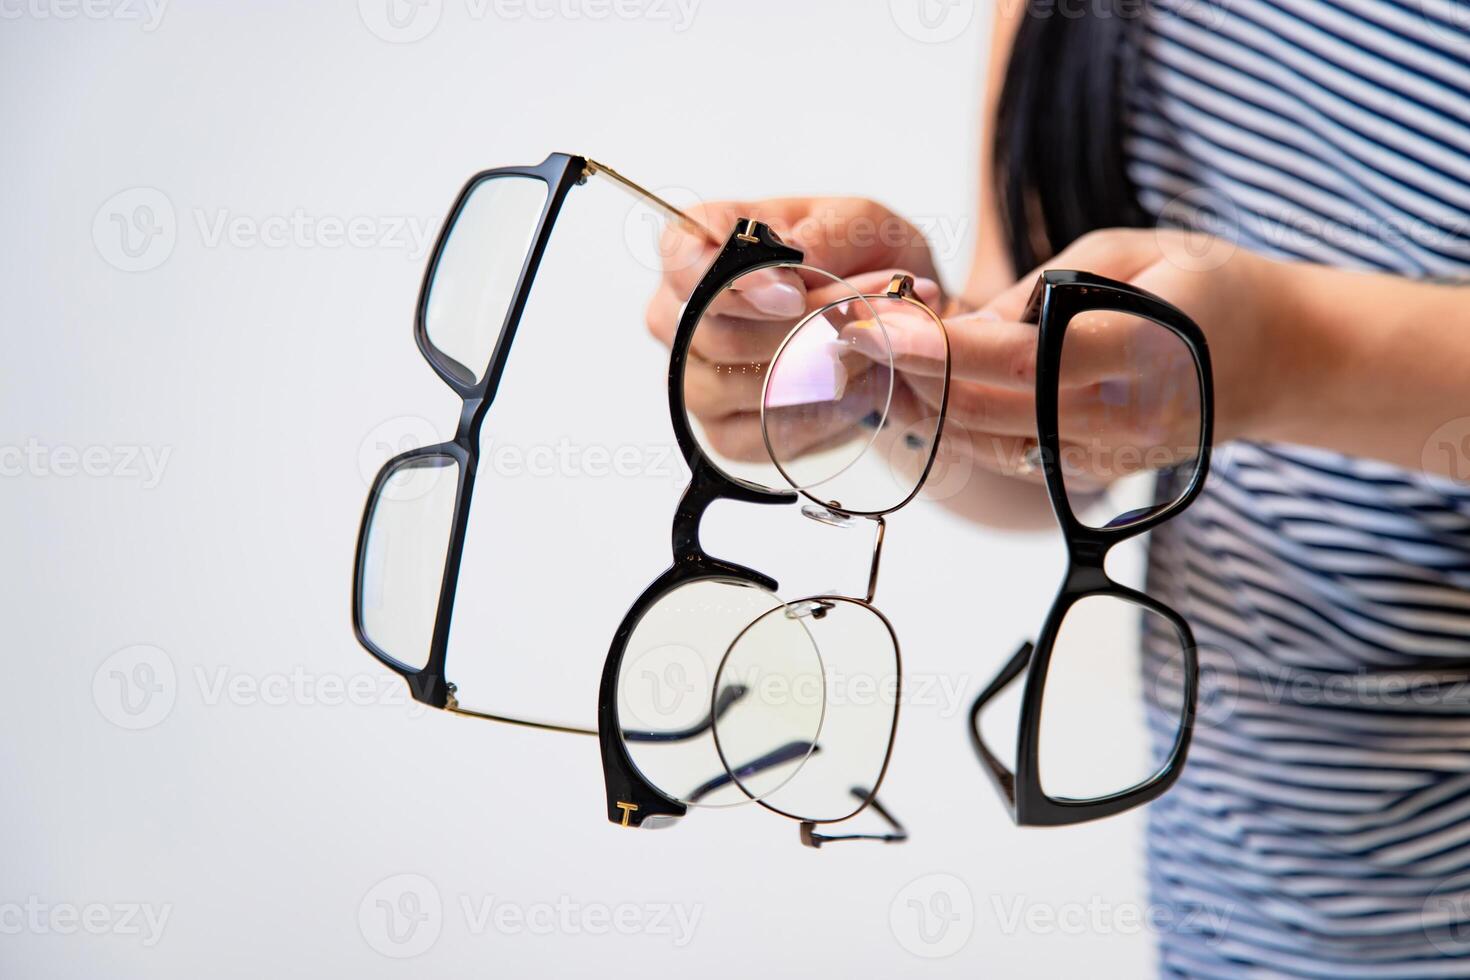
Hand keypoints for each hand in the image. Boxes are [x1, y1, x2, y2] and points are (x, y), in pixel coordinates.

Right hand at [645, 198, 942, 461]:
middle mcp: (682, 314)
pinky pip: (760, 435)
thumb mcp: (860, 225)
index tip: (793, 295)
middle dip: (800, 329)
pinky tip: (850, 390)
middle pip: (714, 335)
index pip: (681, 260)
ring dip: (815, 371)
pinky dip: (818, 415)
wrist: (897, 322)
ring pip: (736, 389)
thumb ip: (820, 238)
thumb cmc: (863, 263)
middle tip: (860, 314)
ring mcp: (697, 378)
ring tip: (865, 347)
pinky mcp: (726, 432)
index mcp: (702, 245)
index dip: (732, 284)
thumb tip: (780, 275)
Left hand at [879, 228, 1283, 488]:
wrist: (1281, 358)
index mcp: (1145, 352)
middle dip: (911, 375)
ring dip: (923, 405)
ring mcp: (1112, 459)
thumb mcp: (1131, 251)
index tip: (874, 325)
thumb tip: (962, 329)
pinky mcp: (1097, 477)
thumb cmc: (1207, 286)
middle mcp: (1126, 421)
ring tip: (875, 358)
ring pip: (990, 446)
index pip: (1019, 363)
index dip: (938, 350)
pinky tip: (921, 390)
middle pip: (991, 413)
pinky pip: (1009, 458)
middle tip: (850, 334)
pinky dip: (957, 427)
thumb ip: (1043, 289)